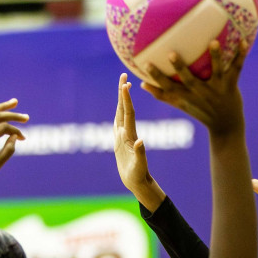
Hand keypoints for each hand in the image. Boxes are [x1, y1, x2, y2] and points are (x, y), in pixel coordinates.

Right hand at [114, 75, 164, 209]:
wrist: (138, 182)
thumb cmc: (139, 176)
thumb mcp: (139, 166)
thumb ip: (140, 154)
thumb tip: (140, 141)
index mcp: (131, 136)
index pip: (129, 113)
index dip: (126, 99)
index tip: (125, 84)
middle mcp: (128, 133)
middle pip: (124, 108)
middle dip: (123, 92)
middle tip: (123, 75)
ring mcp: (124, 137)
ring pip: (121, 113)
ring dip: (120, 99)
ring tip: (121, 85)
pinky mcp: (120, 142)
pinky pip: (117, 124)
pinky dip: (116, 114)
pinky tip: (117, 110)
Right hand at [139, 39, 247, 137]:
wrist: (226, 126)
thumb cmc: (200, 111)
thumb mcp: (181, 104)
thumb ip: (162, 95)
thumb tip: (141, 83)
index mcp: (187, 97)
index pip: (168, 88)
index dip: (157, 77)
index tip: (146, 64)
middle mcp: (201, 93)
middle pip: (189, 80)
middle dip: (180, 68)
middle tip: (170, 54)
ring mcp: (217, 90)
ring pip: (216, 72)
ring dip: (215, 57)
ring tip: (213, 41)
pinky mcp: (231, 86)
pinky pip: (236, 69)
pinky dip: (240, 56)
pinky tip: (244, 41)